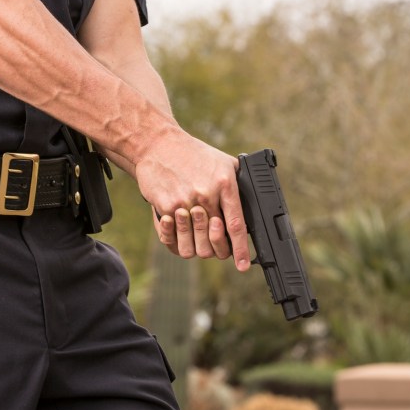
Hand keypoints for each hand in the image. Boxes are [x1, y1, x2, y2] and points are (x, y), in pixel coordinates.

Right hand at [136, 131, 249, 271]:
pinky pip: (172, 238)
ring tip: (195, 235)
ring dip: (195, 245)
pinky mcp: (165, 207)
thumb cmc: (193, 154)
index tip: (242, 265)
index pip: (236, 225)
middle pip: (214, 242)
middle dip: (216, 249)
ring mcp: (184, 203)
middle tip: (214, 243)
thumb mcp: (224, 163)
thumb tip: (251, 212)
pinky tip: (178, 231)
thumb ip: (238, 186)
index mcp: (225, 184)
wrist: (158, 144)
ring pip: (192, 246)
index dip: (240, 250)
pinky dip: (175, 239)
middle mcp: (206, 195)